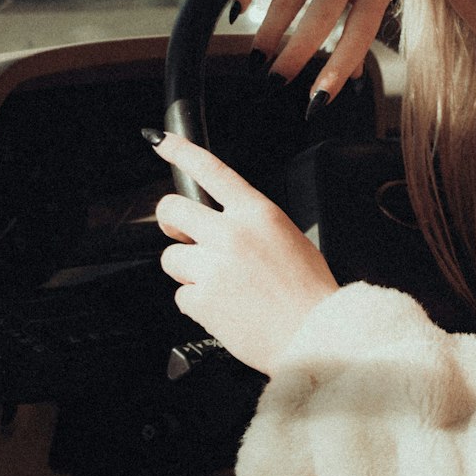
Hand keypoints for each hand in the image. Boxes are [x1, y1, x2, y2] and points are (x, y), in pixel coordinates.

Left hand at [151, 131, 338, 374]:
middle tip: (183, 234)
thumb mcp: (288, 237)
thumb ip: (251, 225)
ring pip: (171, 257)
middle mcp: (230, 233)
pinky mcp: (200, 299)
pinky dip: (197, 302)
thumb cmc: (308, 290)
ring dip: (188, 269)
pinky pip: (181, 295)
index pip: (211, 171)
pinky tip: (224, 307)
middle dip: (171, 222)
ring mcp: (212, 266)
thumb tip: (222, 227)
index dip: (181, 152)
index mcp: (257, 213)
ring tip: (220, 284)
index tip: (161, 142)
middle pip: (172, 209)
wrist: (314, 332)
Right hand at [235, 0, 405, 100]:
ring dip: (269, 30)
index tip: (313, 103)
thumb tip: (348, 80)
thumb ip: (363, 19)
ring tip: (256, 57)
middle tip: (273, 81)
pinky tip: (240, 9)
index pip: (359, 32)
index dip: (337, 71)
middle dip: (293, 55)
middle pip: (321, 15)